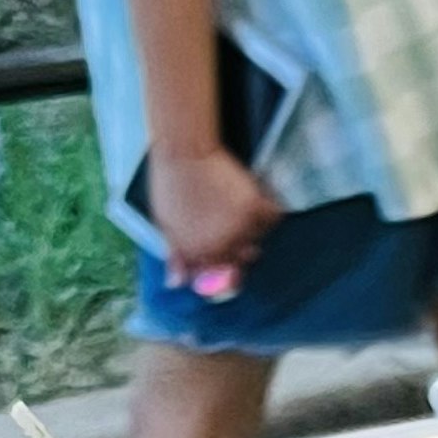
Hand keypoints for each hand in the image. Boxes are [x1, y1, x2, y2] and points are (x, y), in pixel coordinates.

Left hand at [147, 140, 283, 299]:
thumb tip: (176, 284)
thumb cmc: (170, 186)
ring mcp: (240, 227)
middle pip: (243, 259)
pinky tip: (256, 204)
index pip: (220, 276)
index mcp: (201, 253)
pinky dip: (269, 212)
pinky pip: (273, 217)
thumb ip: (175, 255)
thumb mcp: (165, 224)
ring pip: (258, 239)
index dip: (220, 264)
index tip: (220, 251)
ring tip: (239, 213)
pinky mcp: (254, 206)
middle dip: (238, 247)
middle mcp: (223, 246)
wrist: (184, 152)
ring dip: (252, 231)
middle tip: (230, 227)